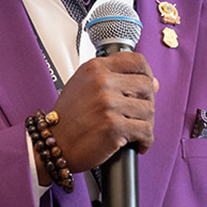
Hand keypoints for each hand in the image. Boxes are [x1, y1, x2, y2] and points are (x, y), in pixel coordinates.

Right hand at [40, 53, 157, 181]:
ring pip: (148, 110)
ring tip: (134, 132)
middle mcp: (102, 82)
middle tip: (137, 116)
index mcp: (95, 68)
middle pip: (146, 86)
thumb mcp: (85, 87)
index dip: (147, 74)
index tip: (147, 86)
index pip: (136, 61)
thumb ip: (116, 80)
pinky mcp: (113, 126)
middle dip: (146, 103)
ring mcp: (108, 104)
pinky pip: (145, 131)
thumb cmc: (68, 119)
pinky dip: (145, 141)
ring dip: (146, 124)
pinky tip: (137, 144)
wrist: (53, 145)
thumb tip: (154, 83)